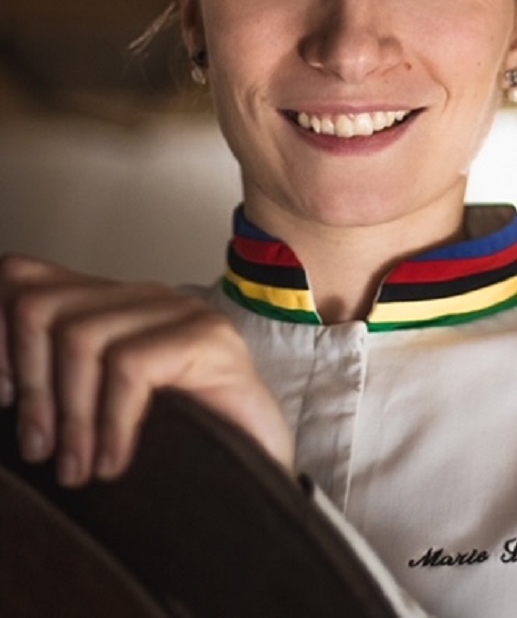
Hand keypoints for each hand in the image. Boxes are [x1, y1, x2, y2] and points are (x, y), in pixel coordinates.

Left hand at [0, 254, 293, 486]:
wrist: (260, 465)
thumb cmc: (181, 441)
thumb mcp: (100, 410)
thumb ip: (57, 382)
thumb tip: (1, 387)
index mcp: (110, 304)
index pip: (24, 278)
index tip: (5, 398)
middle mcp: (142, 296)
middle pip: (42, 306)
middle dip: (31, 386)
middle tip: (39, 452)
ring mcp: (179, 312)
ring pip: (82, 337)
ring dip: (68, 415)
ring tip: (77, 469)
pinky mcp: (209, 338)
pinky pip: (131, 368)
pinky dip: (113, 424)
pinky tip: (116, 463)